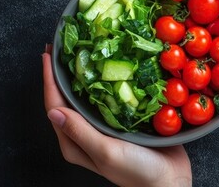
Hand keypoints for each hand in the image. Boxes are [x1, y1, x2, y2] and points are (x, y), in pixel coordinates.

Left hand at [42, 45, 191, 186]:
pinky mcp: (123, 123)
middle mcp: (86, 134)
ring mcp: (104, 128)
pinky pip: (110, 98)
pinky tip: (112, 68)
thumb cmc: (138, 172)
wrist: (170, 181)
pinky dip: (107, 82)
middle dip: (62, 73)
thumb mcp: (106, 152)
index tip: (48, 55)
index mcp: (75, 143)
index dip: (49, 79)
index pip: (54, 106)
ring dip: (84, 74)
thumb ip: (80, 132)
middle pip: (67, 99)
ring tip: (84, 51)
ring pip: (88, 96)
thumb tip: (54, 111)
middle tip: (60, 46)